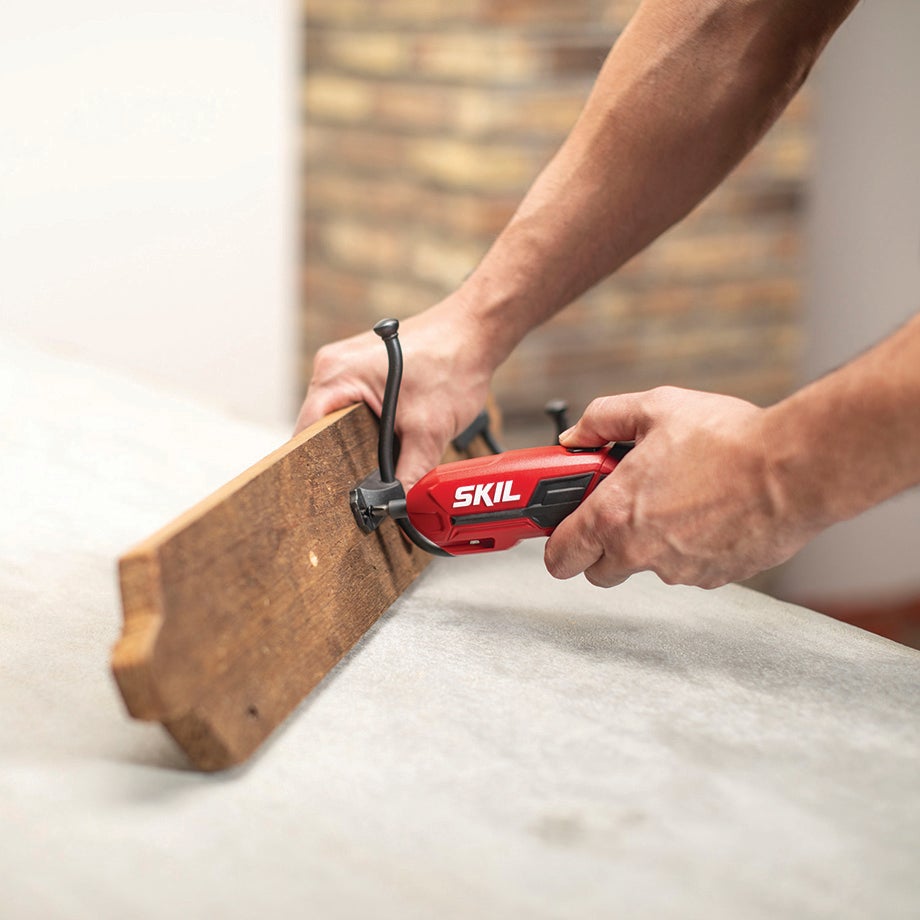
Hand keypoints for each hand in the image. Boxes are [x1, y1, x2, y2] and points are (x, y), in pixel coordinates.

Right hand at [295, 296, 495, 488]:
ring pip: (337, 418)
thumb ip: (410, 473)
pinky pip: (352, 406)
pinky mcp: (363, 368)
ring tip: (366, 468)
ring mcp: (347, 365)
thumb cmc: (452, 362)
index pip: (307, 433)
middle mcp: (333, 366)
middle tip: (352, 489)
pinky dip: (364, 426)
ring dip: (352, 442)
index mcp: (336, 375)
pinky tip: (378, 443)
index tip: (327, 494)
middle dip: (337, 457)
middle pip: (319, 427)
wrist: (475, 332)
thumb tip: (397, 504)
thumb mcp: (428, 430)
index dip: (317, 467)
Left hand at [543, 387, 817, 588]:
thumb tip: (576, 436)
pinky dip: (688, 548)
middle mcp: (641, 551)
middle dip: (600, 547)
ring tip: (675, 499)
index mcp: (615, 514)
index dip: (556, 546)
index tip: (560, 535)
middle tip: (618, 511)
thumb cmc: (728, 439)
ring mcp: (679, 570)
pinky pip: (687, 568)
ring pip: (646, 567)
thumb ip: (603, 419)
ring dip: (649, 543)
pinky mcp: (715, 578)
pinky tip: (707, 512)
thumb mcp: (655, 408)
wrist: (795, 469)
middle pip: (599, 572)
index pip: (562, 556)